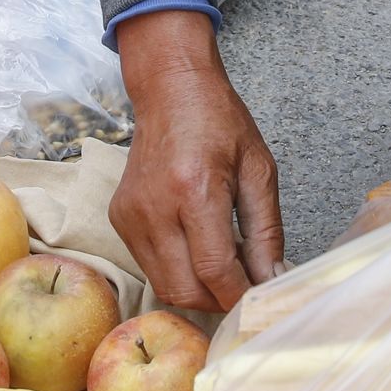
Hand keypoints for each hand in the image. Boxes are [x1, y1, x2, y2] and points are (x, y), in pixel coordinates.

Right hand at [108, 10, 284, 309]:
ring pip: (164, 285)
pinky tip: (196, 249)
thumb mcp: (259, 171)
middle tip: (244, 288)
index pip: (215, 270)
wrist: (170, 90)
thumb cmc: (219, 122)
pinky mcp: (119, 218)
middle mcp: (155, 207)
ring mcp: (131, 215)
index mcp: (194, 189)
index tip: (261, 300)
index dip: (241, 296)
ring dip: (198, 290)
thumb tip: (271, 279)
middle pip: (185, 290)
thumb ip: (266, 231)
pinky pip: (149, 266)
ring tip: (223, 269)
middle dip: (219, 301)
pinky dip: (177, 271)